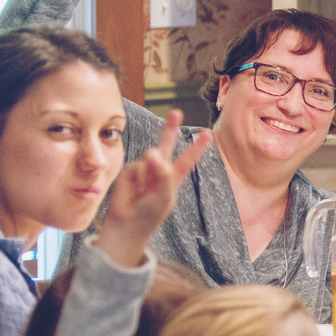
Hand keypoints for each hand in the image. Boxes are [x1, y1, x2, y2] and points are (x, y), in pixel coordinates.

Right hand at [99, 110, 209, 268]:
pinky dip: (137, 177)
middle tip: (176, 112)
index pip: (188, 159)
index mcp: (174, 177)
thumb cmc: (150, 213)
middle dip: (170, 128)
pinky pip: (136, 166)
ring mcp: (144, 169)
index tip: (207, 133)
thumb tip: (154, 155)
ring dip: (150, 170)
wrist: (128, 223)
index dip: (196, 147)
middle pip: (166, 145)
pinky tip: (134, 189)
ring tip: (145, 189)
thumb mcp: (164, 197)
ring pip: (150, 157)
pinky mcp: (130, 170)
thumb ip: (163, 175)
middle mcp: (160, 170)